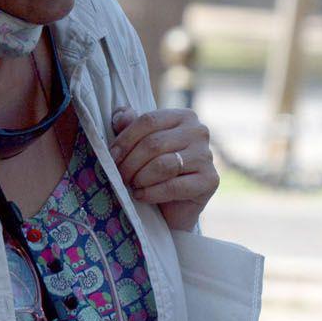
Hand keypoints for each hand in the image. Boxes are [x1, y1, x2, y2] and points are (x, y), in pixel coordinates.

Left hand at [109, 107, 219, 230]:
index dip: (124, 139)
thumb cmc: (152, 169)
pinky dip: (151, 193)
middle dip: (130, 162)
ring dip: (140, 178)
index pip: (148, 121)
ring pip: (162, 165)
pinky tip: (141, 196)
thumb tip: (121, 114)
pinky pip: (173, 186)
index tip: (111, 156)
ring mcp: (207, 156)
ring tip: (131, 185)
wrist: (172, 206)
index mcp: (182, 116)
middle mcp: (198, 132)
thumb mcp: (137, 144)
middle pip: (153, 143)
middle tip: (118, 175)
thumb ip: (127, 126)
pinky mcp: (210, 180)